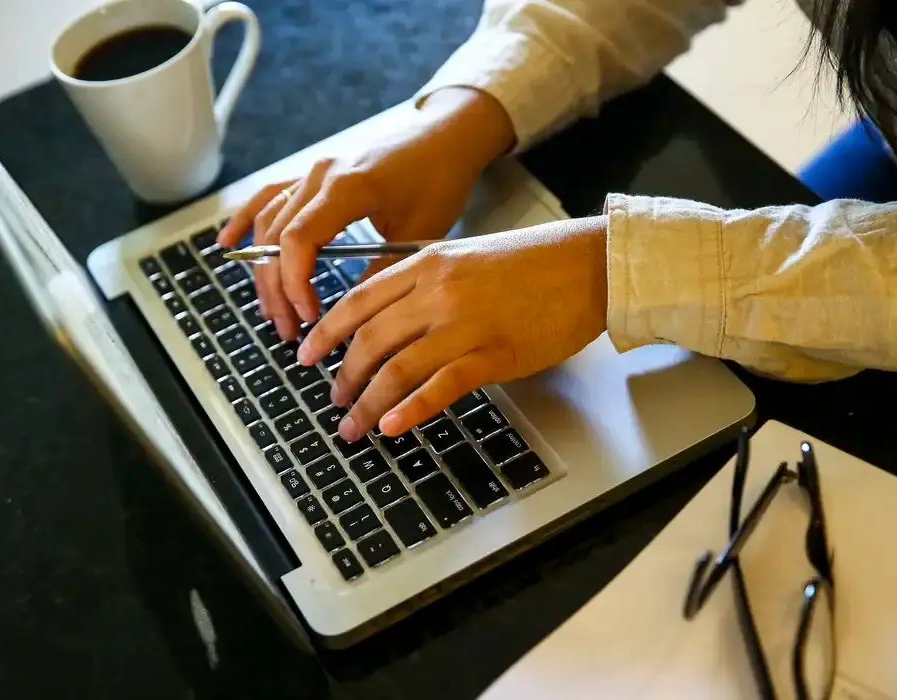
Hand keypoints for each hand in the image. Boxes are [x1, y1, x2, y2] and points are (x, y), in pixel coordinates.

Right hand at [216, 88, 515, 340]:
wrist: (446, 136)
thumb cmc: (440, 178)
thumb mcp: (419, 233)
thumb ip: (381, 271)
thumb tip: (353, 315)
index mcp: (347, 188)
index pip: (299, 241)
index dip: (294, 283)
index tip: (308, 316)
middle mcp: (321, 175)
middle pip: (276, 237)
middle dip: (277, 289)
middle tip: (289, 329)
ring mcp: (313, 172)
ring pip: (268, 222)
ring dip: (265, 269)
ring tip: (273, 309)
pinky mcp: (313, 173)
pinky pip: (269, 196)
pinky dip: (246, 221)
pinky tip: (226, 245)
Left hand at [295, 216, 609, 441]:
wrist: (589, 264)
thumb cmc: (534, 262)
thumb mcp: (467, 256)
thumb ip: (426, 282)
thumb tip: (389, 319)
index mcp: (428, 263)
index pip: (359, 301)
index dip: (326, 332)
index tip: (306, 354)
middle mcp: (439, 291)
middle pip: (371, 339)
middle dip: (343, 376)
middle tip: (332, 400)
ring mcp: (466, 324)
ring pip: (398, 367)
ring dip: (368, 403)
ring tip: (353, 426)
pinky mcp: (495, 354)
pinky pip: (442, 386)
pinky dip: (412, 409)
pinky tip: (393, 426)